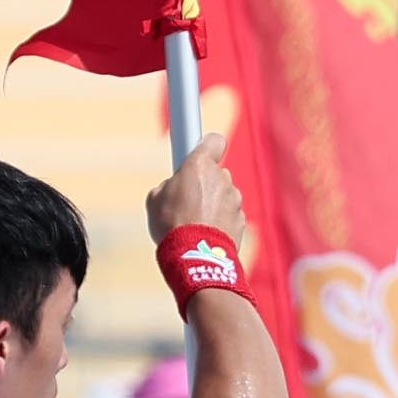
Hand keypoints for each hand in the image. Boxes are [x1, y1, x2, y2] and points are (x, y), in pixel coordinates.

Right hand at [148, 141, 250, 255]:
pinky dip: (221, 222)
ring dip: (213, 204)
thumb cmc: (171, 225)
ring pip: (223, 195)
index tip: (198, 153)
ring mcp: (234, 198)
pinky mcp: (242, 219)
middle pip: (216, 173)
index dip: (206, 147)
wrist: (195, 256)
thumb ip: (169, 185)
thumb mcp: (155, 199)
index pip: (214, 141)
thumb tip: (174, 188)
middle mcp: (222, 177)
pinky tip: (206, 234)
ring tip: (195, 223)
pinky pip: (230, 215)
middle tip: (187, 200)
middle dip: (205, 183)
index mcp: (200, 165)